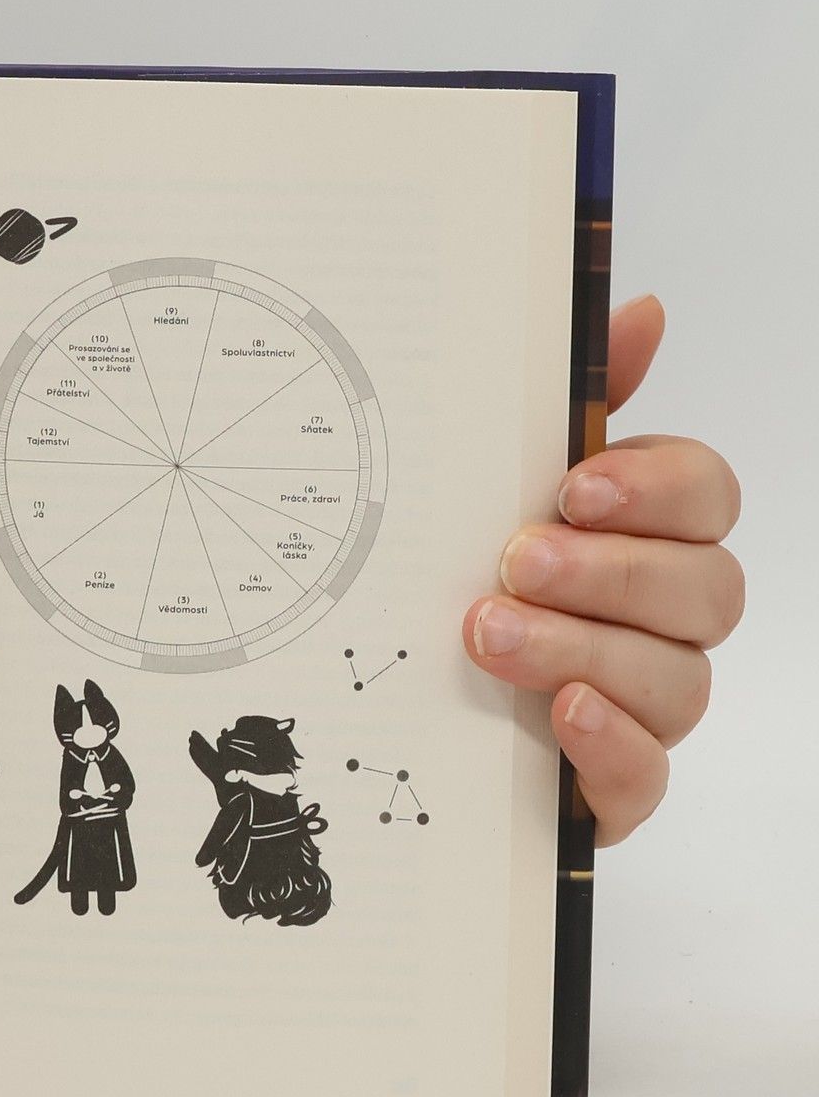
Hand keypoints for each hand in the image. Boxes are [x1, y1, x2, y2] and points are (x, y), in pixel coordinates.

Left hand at [463, 296, 741, 845]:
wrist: (389, 717)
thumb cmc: (460, 584)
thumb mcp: (490, 491)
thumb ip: (571, 408)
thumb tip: (639, 309)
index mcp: (643, 536)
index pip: (708, 495)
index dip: (656, 488)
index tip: (574, 487)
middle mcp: (659, 621)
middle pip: (707, 588)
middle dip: (611, 571)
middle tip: (515, 561)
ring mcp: (643, 708)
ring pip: (678, 680)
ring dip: (583, 649)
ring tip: (490, 635)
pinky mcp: (610, 787)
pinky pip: (648, 778)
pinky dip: (612, 743)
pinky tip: (561, 714)